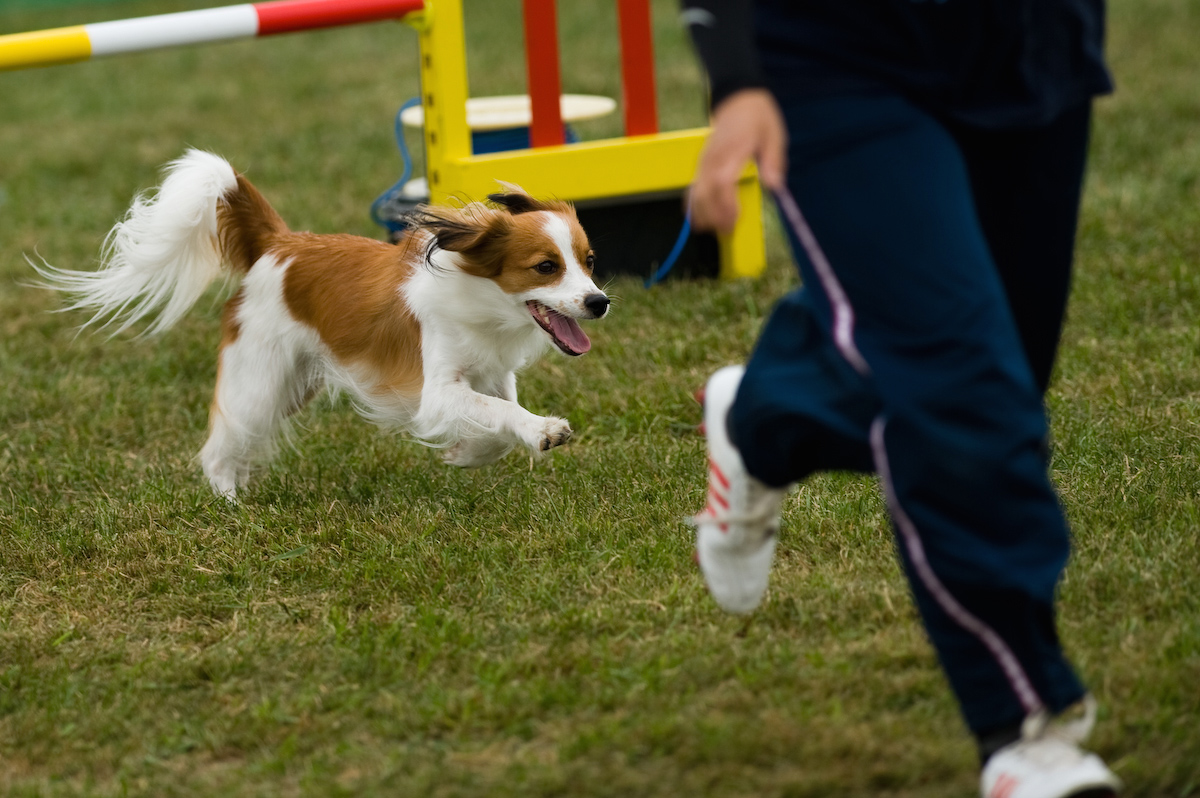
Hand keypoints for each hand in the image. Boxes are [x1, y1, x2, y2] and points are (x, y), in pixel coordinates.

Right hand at [689, 89, 786, 234]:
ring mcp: (703, 162)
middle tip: (728, 231)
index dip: (726, 204)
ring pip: (695, 193)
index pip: (722, 181)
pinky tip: (701, 219)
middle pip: (705, 192)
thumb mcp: (773, 136)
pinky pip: (691, 189)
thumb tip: (774, 186)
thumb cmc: (759, 119)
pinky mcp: (700, 166)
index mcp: (733, 150)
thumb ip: (774, 161)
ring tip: (716, 229)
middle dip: (714, 216)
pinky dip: (692, 206)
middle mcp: (713, 158)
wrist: (738, 99)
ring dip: (702, 214)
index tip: (734, 220)